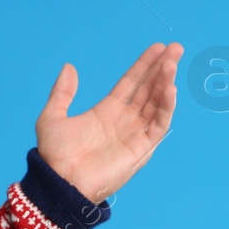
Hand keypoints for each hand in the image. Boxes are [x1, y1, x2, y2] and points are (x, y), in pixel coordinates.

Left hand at [34, 42, 182, 203]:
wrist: (59, 181)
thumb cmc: (54, 155)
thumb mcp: (52, 117)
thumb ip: (62, 92)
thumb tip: (69, 67)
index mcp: (107, 111)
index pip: (132, 82)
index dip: (144, 65)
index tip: (159, 47)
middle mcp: (124, 121)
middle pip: (149, 89)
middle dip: (162, 68)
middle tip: (176, 48)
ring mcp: (134, 134)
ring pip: (157, 104)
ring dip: (166, 83)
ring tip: (172, 64)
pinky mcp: (141, 149)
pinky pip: (159, 125)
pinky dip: (166, 107)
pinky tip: (170, 88)